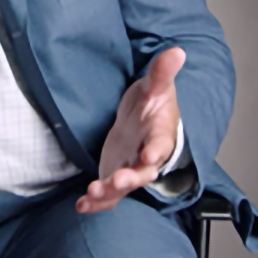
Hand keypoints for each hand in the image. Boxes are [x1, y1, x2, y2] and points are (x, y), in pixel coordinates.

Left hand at [77, 46, 185, 212]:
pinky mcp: (116, 175)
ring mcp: (131, 168)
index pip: (161, 144)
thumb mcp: (156, 86)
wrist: (145, 119)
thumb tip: (177, 51)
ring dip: (109, 193)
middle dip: (130, 179)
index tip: (148, 154)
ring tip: (91, 194)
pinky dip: (96, 203)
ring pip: (123, 187)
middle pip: (142, 173)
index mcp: (159, 134)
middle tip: (117, 181)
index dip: (156, 150)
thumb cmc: (153, 104)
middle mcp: (146, 157)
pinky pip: (109, 194)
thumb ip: (162, 73)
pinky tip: (81, 206)